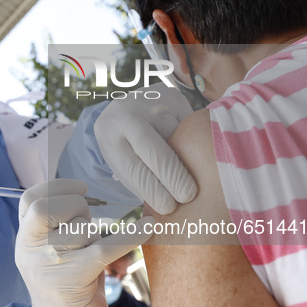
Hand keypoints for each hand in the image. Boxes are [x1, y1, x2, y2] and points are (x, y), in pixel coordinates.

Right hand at [16, 179, 152, 306]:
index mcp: (25, 239)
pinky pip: (106, 247)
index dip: (56, 187)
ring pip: (80, 228)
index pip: (30, 200)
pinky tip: (147, 228)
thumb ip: (56, 223)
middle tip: (87, 222)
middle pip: (51, 208)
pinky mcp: (74, 279)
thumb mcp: (49, 250)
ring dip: (94, 233)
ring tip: (91, 249)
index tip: (80, 188)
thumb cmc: (64, 283)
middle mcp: (31, 250)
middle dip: (76, 206)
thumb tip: (84, 194)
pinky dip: (130, 235)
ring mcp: (50, 265)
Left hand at [94, 83, 197, 213]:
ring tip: (196, 178)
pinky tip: (197, 153)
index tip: (169, 207)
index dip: (152, 189)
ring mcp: (151, 102)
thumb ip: (140, 181)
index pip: (133, 167)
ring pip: (177, 136)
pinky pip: (189, 124)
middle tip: (188, 196)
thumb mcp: (122, 161)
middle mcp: (128, 115)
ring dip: (189, 160)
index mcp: (109, 134)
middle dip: (173, 175)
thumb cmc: (125, 147)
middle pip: (154, 149)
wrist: (124, 107)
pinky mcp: (173, 97)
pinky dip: (195, 143)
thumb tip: (168, 208)